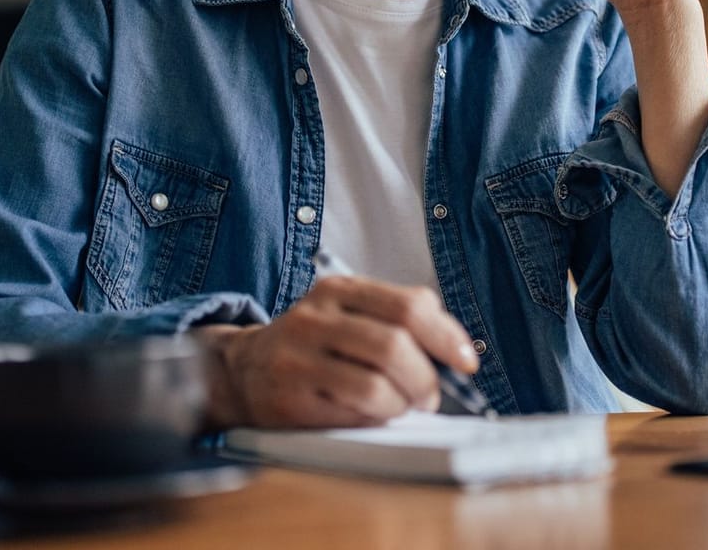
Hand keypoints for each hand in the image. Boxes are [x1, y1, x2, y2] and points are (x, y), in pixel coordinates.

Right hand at [193, 277, 479, 429]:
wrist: (242, 371)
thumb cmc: (314, 345)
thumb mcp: (348, 314)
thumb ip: (397, 320)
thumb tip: (457, 353)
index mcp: (338, 289)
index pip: (408, 306)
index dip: (446, 336)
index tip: (466, 361)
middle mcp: (315, 316)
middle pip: (395, 345)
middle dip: (426, 378)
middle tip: (430, 396)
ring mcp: (297, 357)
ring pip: (377, 383)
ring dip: (403, 402)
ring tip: (401, 406)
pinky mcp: (289, 397)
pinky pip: (352, 411)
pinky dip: (377, 417)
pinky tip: (373, 414)